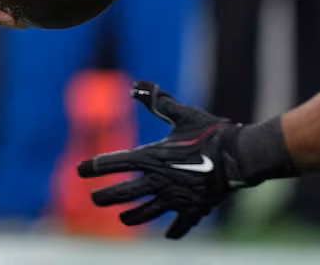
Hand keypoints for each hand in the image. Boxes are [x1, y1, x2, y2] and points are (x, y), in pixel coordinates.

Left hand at [77, 82, 244, 237]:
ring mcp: (176, 198)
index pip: (116, 163)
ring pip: (147, 212)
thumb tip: (137, 85)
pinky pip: (181, 224)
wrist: (239, 155)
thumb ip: (158, 101)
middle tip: (93, 199)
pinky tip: (169, 235)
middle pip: (124, 193)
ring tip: (123, 220)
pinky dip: (175, 231)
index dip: (95, 166)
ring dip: (133, 217)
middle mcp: (159, 180)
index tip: (81, 169)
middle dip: (106, 196)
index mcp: (153, 156)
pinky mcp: (194, 208)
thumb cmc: (210, 132)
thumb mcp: (182, 113)